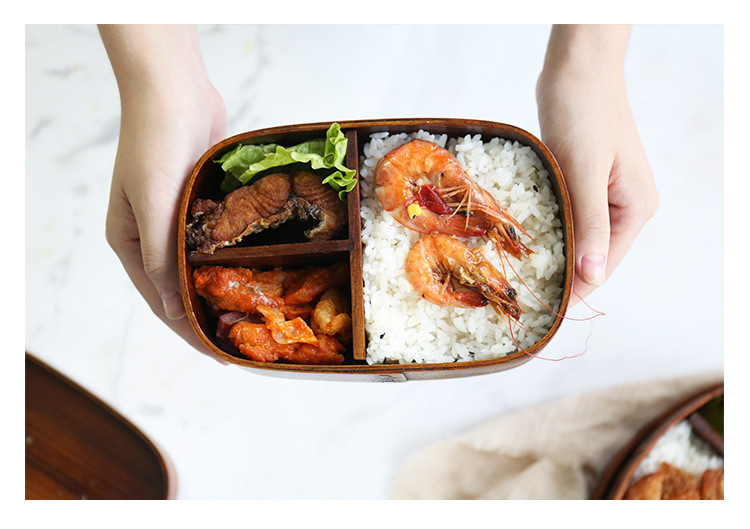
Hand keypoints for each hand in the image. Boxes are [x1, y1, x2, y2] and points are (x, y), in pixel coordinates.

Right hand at [100, 25, 227, 360]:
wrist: (173, 90)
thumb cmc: (155, 146)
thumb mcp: (153, 207)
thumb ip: (160, 260)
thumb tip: (173, 312)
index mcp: (128, 243)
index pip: (160, 301)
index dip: (188, 331)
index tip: (219, 356)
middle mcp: (151, 235)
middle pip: (180, 288)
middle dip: (208, 315)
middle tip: (242, 342)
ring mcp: (177, 218)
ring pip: (200, 266)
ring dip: (221, 289)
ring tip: (252, 314)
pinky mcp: (201, 201)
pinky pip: (217, 240)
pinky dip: (230, 258)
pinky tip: (253, 272)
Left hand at [536, 25, 658, 302]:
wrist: (576, 71)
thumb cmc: (584, 115)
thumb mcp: (586, 172)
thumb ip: (591, 224)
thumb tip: (592, 276)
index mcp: (635, 208)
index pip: (604, 265)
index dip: (576, 289)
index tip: (547, 311)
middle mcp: (624, 206)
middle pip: (592, 255)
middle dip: (562, 275)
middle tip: (526, 298)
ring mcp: (604, 194)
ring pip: (578, 238)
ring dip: (554, 254)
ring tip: (521, 277)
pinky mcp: (583, 182)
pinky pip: (567, 217)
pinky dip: (550, 229)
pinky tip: (525, 243)